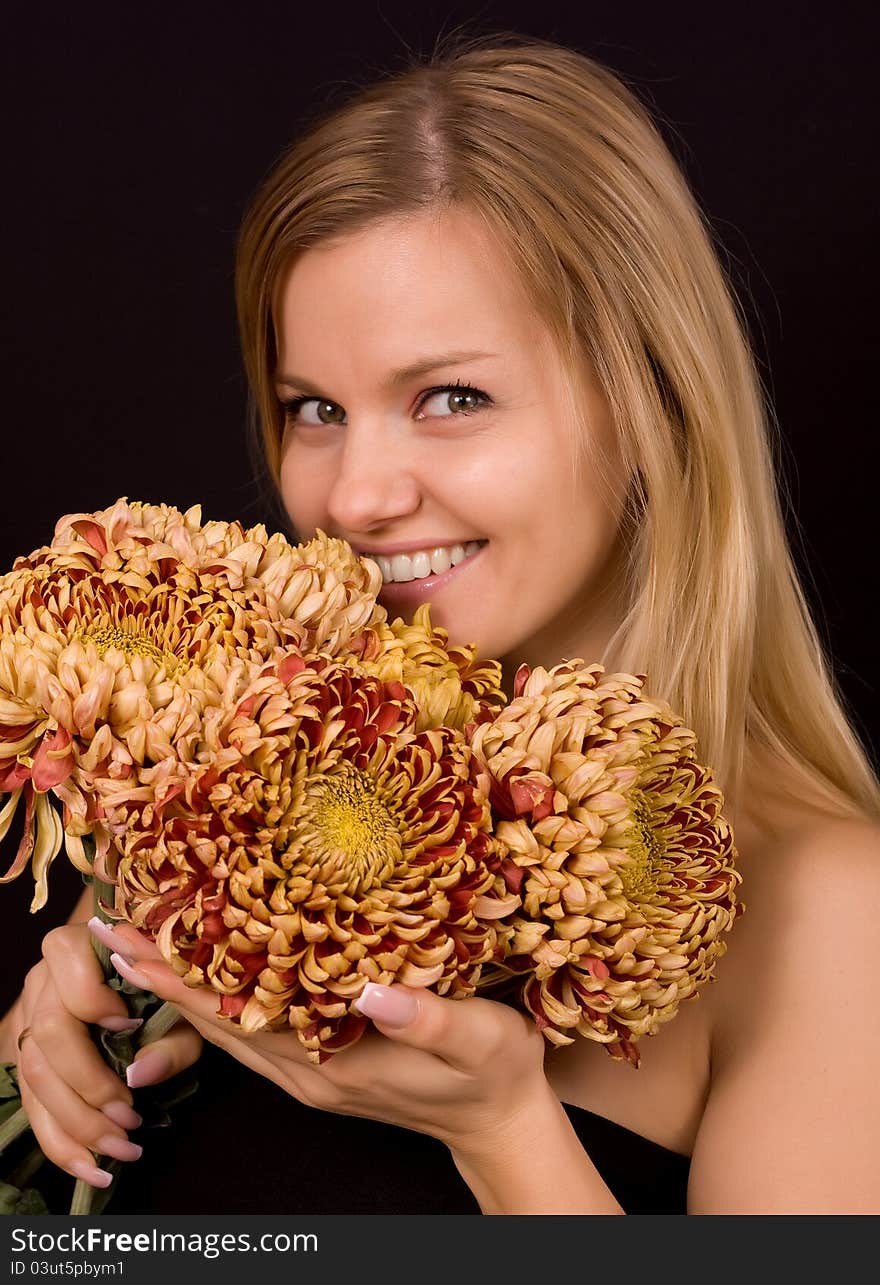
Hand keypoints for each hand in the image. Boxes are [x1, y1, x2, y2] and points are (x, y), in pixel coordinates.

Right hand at [8, 921, 201, 1188]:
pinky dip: (61, 1142)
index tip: (130, 1027)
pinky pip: (31, 1104)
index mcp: (81, 945)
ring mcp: (29, 1019)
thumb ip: (173, 1036)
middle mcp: (45, 979)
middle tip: (131, 1116)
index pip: (66, 962)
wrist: (145, 983)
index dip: (93, 999)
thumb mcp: (185, 1006)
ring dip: (77, 1122)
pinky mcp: (28, 1058)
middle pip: (47, 1032)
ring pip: (34, 1074)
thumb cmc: (170, 987)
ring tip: (121, 1150)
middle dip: (88, 1084)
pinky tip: (93, 1167)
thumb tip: (141, 1075)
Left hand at [104, 922, 548, 1154]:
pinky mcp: (321, 1067)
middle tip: (117, 929)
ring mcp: (310, 1072)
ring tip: (145, 945)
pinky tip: (210, 972)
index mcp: (331, 1063)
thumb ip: (425, 1017)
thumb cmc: (494, 1075)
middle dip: (164, 976)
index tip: (137, 941)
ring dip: (183, 988)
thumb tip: (368, 988)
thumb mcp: (477, 1039)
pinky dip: (220, 1001)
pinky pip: (253, 1033)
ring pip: (228, 1030)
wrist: (498, 1124)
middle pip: (216, 1023)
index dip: (183, 978)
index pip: (236, 1017)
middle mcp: (306, 1071)